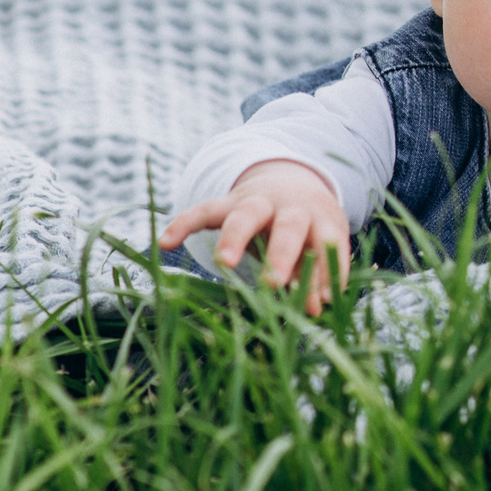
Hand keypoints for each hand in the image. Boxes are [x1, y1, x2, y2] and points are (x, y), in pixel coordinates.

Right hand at [160, 160, 352, 314]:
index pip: (324, 244)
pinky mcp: (227, 202)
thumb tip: (317, 310)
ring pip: (246, 214)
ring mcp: (257, 202)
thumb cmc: (307, 227)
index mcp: (320, 217)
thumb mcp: (318, 245)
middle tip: (273, 283)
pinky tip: (166, 243)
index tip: (314, 305)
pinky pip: (204, 210)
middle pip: (289, 225)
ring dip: (236, 238)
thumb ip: (317, 276)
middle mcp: (290, 206)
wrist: (289, 180)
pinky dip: (184, 224)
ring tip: (224, 262)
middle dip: (282, 253)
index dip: (321, 273)